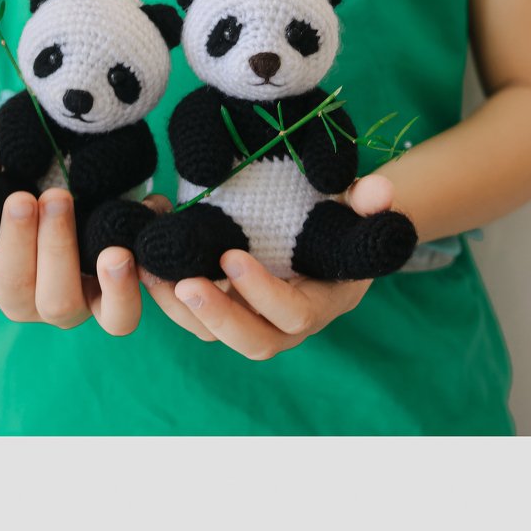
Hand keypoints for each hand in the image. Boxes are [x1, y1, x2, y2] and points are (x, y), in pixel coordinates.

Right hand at [0, 148, 164, 333]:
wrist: (58, 199)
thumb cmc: (21, 197)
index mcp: (16, 291)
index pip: (13, 281)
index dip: (16, 241)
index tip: (21, 197)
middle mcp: (59, 306)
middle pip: (58, 301)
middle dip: (57, 248)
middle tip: (58, 198)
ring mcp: (103, 302)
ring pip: (115, 317)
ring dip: (116, 285)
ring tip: (117, 251)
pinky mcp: (140, 282)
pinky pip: (153, 288)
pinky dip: (157, 263)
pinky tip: (154, 216)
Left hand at [138, 174, 394, 357]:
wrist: (323, 233)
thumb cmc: (341, 221)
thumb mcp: (357, 210)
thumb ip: (370, 201)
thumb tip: (381, 189)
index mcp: (320, 303)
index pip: (293, 314)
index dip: (263, 293)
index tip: (231, 257)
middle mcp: (286, 324)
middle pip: (252, 341)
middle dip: (217, 315)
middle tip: (183, 284)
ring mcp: (253, 319)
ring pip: (215, 334)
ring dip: (182, 309)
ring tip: (154, 273)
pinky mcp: (225, 308)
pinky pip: (196, 317)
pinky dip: (169, 297)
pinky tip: (148, 265)